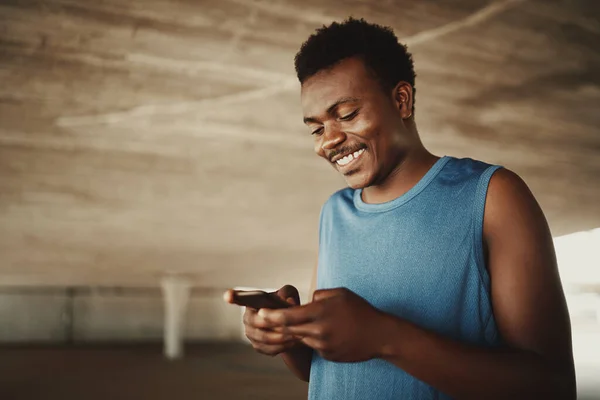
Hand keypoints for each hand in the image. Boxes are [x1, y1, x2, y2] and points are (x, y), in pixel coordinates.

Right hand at [241, 285, 301, 355]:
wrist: (291, 327)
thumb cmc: (287, 305)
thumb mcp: (290, 295)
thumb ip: (288, 293)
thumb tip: (288, 300)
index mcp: (254, 300)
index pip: (245, 298)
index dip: (236, 297)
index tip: (228, 296)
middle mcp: (248, 316)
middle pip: (260, 322)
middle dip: (278, 324)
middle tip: (296, 325)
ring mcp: (250, 332)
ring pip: (265, 337)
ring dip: (283, 337)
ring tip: (298, 335)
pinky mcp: (257, 345)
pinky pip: (269, 349)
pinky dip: (282, 347)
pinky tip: (292, 342)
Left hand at [258, 288, 390, 361]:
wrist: (379, 335)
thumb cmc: (360, 310)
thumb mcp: (340, 294)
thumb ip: (319, 295)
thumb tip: (307, 300)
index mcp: (320, 313)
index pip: (288, 316)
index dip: (271, 316)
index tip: (260, 313)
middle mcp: (318, 330)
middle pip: (289, 330)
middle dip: (276, 325)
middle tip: (265, 320)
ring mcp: (323, 345)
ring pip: (300, 338)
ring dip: (297, 332)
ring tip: (304, 322)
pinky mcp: (327, 355)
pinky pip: (313, 346)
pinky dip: (313, 339)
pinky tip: (326, 333)